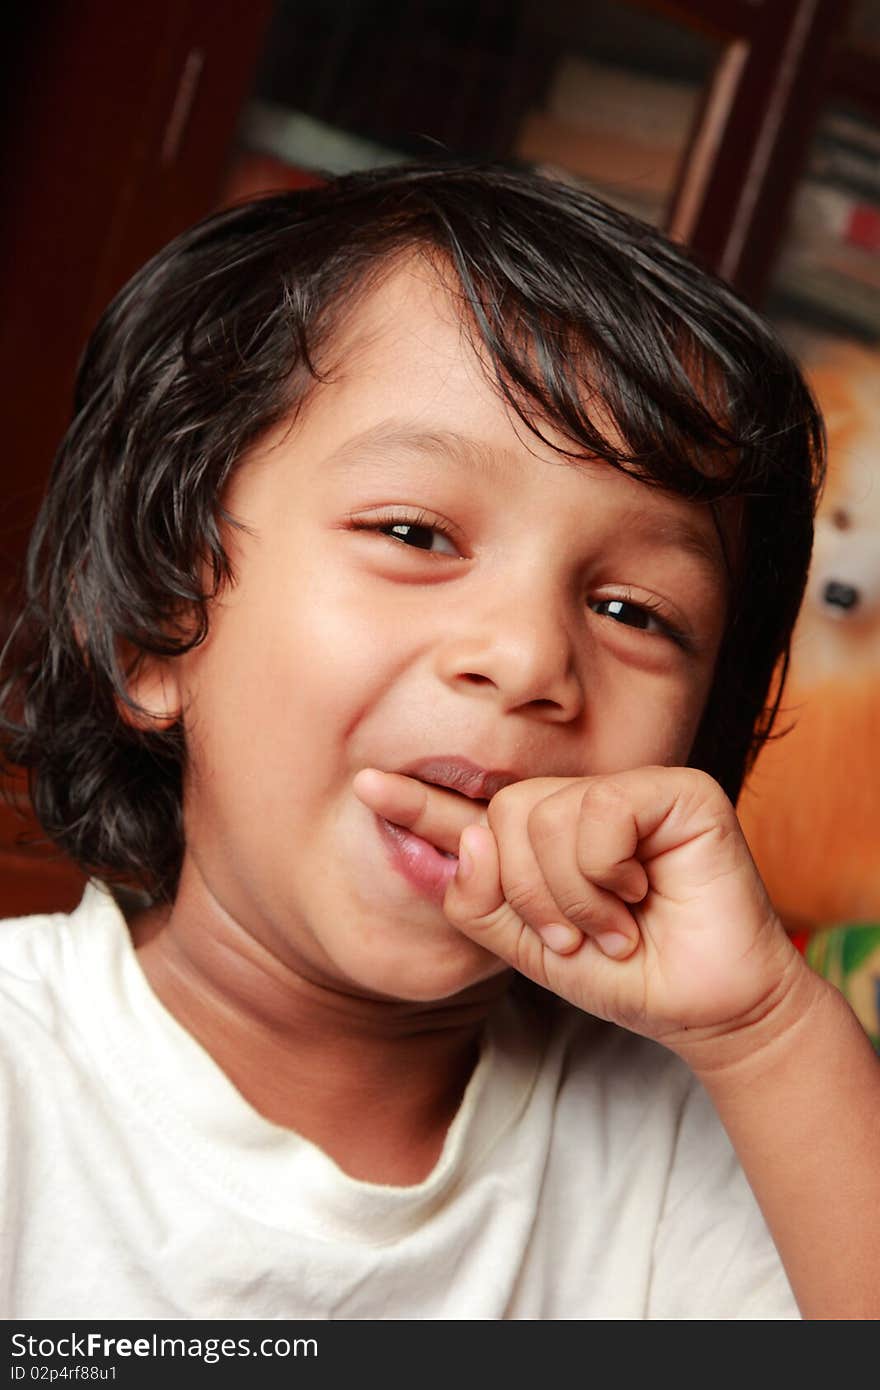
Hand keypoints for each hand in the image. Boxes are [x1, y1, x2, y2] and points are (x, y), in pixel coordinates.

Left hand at [353, 766, 804, 1058]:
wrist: (706, 1008)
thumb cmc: (627, 975)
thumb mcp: (531, 949)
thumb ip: (482, 901)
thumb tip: (464, 840)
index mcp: (546, 839)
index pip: (475, 817)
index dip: (421, 805)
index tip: (366, 788)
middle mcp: (584, 803)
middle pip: (504, 816)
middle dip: (529, 895)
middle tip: (578, 936)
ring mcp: (630, 790)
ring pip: (544, 816)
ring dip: (571, 895)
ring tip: (614, 924)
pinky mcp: (677, 789)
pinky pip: (597, 813)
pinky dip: (604, 873)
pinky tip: (641, 893)